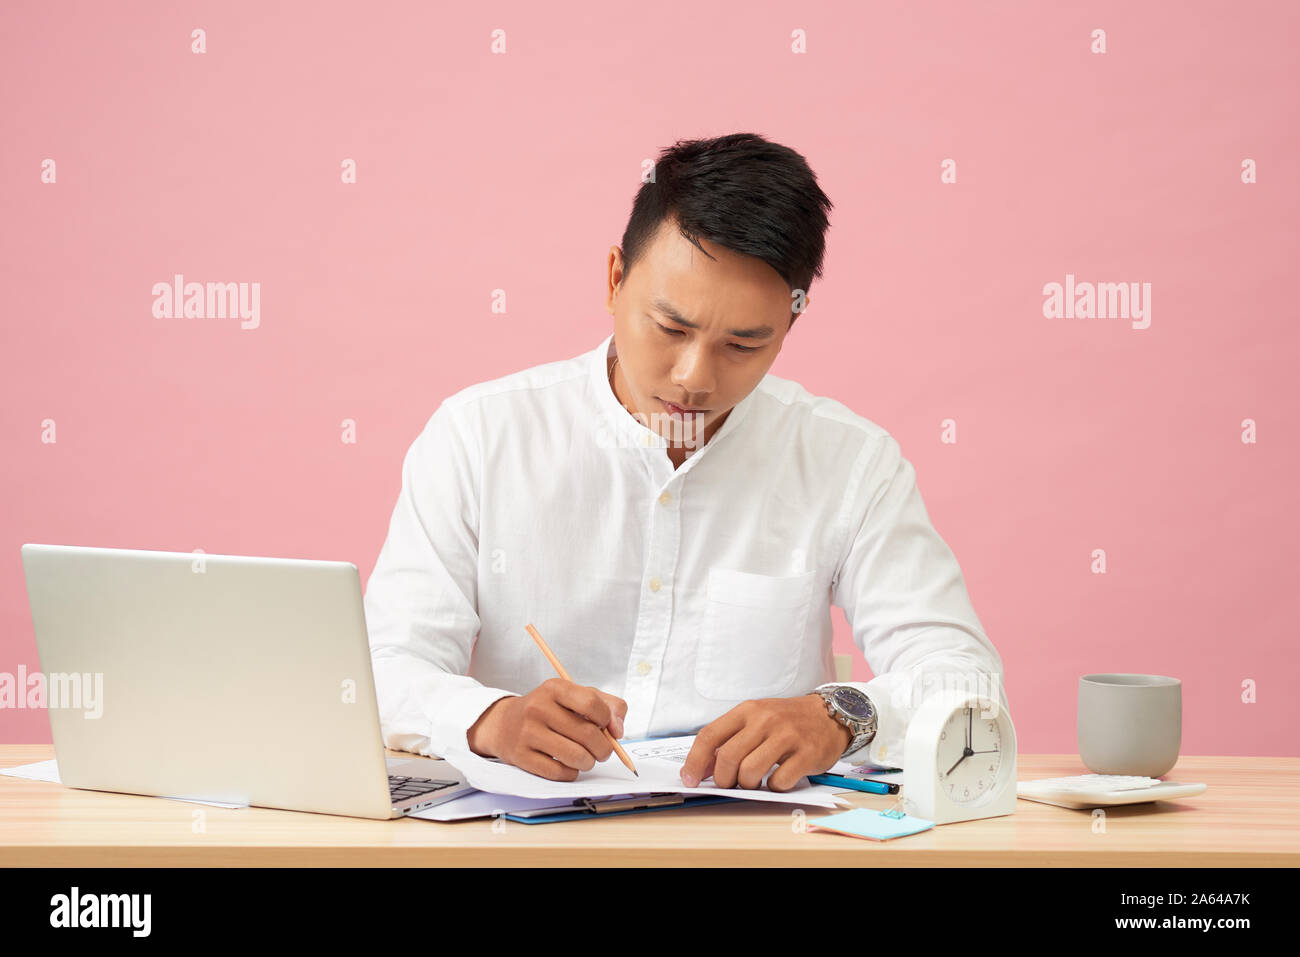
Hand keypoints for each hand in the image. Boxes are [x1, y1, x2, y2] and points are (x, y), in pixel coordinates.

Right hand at [465, 678, 627, 781]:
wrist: (504, 723)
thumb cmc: (548, 709)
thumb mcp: (574, 696)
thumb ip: (607, 705)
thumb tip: (619, 730)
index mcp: (554, 688)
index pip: (592, 703)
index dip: (607, 720)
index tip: (608, 728)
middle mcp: (539, 708)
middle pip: (588, 734)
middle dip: (604, 749)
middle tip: (602, 751)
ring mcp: (528, 733)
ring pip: (577, 756)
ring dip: (588, 762)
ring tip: (586, 758)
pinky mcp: (522, 756)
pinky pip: (560, 772)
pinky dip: (571, 773)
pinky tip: (568, 765)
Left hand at [679, 694, 851, 791]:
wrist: (830, 715)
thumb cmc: (787, 721)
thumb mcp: (756, 720)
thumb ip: (730, 740)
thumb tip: (701, 769)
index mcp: (747, 710)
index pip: (709, 736)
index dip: (695, 761)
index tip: (689, 779)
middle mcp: (765, 720)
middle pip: (727, 757)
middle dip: (723, 779)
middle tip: (729, 784)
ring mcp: (787, 736)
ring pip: (750, 771)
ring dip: (747, 784)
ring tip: (754, 782)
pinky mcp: (806, 753)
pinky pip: (779, 781)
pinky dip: (773, 788)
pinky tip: (778, 779)